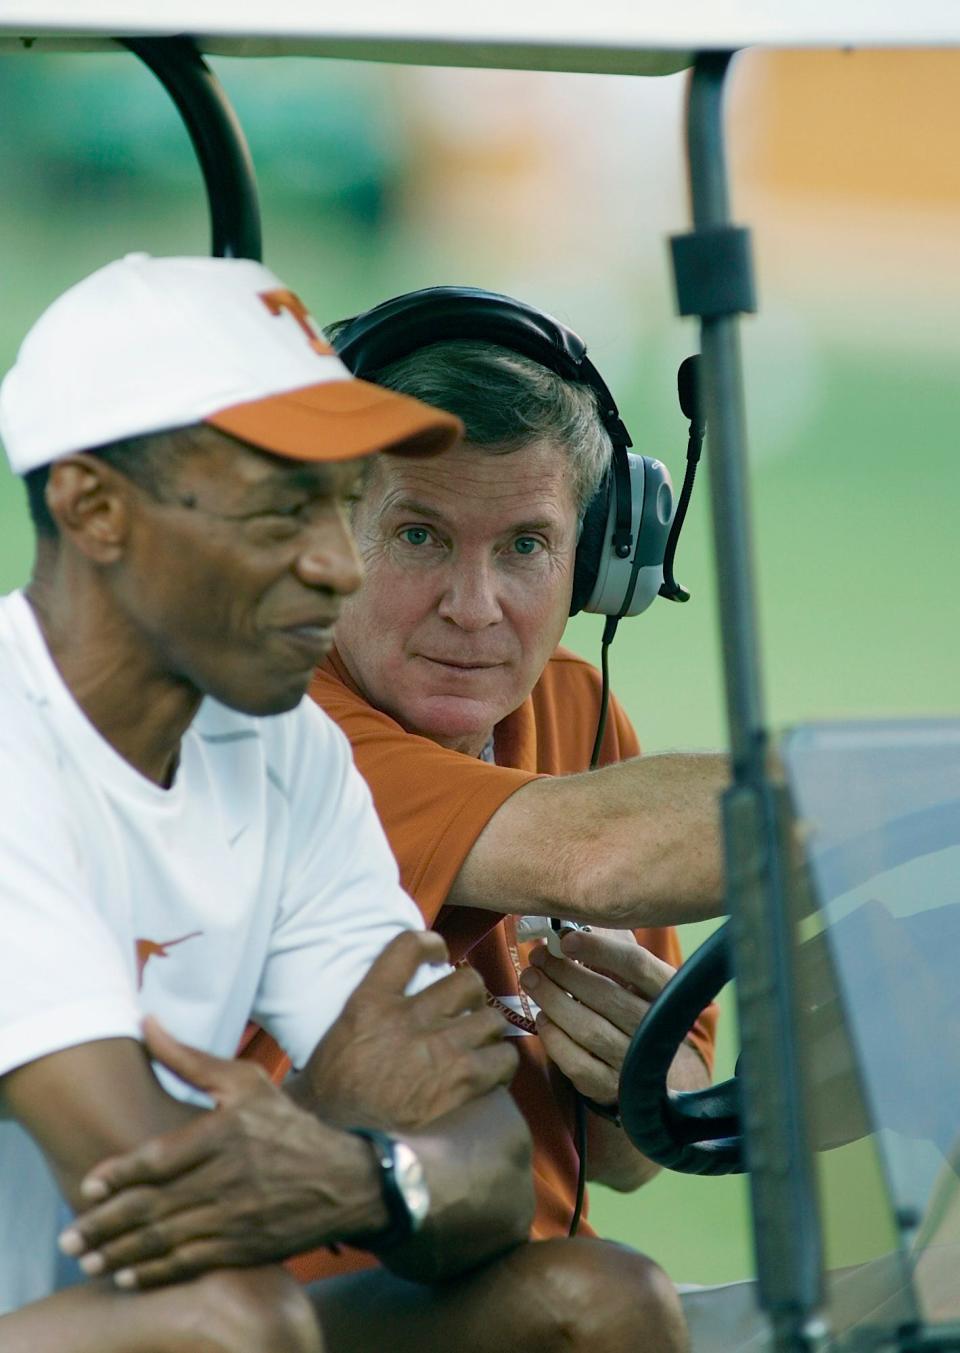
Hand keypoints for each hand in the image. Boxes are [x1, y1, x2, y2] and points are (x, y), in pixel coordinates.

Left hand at [58, 1016, 382, 1289]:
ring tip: (86, 1259)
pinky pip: (189, 1263)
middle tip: (69, 1235)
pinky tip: (127, 1274)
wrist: (343, 1179)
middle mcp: (229, 1178)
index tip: (90, 1186)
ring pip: (166, 1239)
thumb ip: (189, 1059)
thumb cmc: (286, 1124)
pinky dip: (154, 1273)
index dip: (119, 1175)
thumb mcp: (244, 1082)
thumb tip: (145, 1023)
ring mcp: (237, 1217)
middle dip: (106, 1224)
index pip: (159, 1159)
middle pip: (154, 1205)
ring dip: (120, 1252)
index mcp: (226, 1133)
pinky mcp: (244, 1247)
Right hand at [299, 930, 517, 1129]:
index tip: (439, 954)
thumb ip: (371, 1005)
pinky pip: (502, 1059)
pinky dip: (502, 1065)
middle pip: (467, 982)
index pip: (409, 946)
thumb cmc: (331, 1086)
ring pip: (491, 1019)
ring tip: (481, 1044)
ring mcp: (438, 1048)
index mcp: (373, 1000)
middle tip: (465, 1012)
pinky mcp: (459, 1080)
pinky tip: (492, 1073)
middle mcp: (409, 1017)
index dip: (432, 944)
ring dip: (489, 1031)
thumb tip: (400, 996)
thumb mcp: (343, 1028)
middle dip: (472, 996)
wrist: (334, 1134)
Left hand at [518, 928, 674, 1105]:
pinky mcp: (612, 1087)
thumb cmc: (635, 1001)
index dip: (600, 949)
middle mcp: (657, 1028)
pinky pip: (578, 1064)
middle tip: (537, 956)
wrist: (655, 1066)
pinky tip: (542, 1018)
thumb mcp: (633, 970)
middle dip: (565, 974)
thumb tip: (573, 917)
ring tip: (531, 979)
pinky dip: (555, 1039)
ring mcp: (635, 1062)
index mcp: (668, 991)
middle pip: (608, 997)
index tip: (565, 937)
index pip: (636, 965)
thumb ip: (612, 943)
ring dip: (554, 1001)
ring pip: (590, 1031)